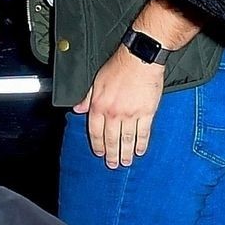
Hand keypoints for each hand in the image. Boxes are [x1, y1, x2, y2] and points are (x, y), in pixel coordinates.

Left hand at [75, 46, 163, 168]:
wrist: (140, 59)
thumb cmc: (119, 67)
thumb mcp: (97, 82)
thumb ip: (88, 98)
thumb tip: (78, 109)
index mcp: (99, 105)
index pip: (96, 131)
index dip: (97, 145)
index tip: (100, 153)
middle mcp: (113, 112)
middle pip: (111, 139)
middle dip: (112, 154)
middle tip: (113, 164)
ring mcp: (131, 114)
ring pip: (127, 139)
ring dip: (126, 153)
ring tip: (127, 162)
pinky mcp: (146, 113)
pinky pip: (143, 133)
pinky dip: (142, 144)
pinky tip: (140, 151)